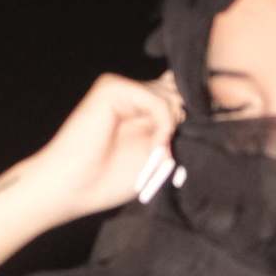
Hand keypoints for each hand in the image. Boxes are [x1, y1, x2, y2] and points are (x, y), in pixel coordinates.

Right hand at [26, 71, 185, 221]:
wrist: (71, 187)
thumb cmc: (109, 179)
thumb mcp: (156, 154)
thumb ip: (175, 130)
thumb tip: (203, 110)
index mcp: (141, 108)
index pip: (179, 93)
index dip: (194, 111)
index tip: (200, 134)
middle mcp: (131, 93)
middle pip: (179, 93)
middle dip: (182, 123)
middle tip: (167, 153)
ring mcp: (120, 88)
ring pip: (171, 97)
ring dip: (171, 129)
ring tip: (156, 154)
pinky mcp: (111, 87)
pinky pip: (157, 100)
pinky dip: (163, 125)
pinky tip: (155, 145)